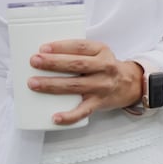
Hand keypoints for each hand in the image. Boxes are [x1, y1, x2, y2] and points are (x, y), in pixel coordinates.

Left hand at [27, 39, 142, 124]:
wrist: (129, 84)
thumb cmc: (105, 67)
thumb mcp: (99, 53)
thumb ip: (79, 52)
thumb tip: (46, 55)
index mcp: (102, 51)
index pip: (81, 46)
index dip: (61, 46)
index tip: (43, 48)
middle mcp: (104, 67)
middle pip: (76, 64)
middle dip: (53, 63)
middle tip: (35, 61)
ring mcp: (101, 86)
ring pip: (75, 86)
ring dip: (52, 84)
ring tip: (33, 83)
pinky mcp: (99, 103)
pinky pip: (83, 111)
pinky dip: (69, 116)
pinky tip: (55, 117)